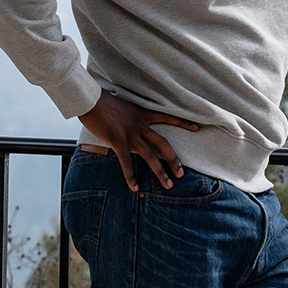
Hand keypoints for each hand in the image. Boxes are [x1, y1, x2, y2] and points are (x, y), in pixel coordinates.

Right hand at [77, 90, 199, 191]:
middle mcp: (140, 125)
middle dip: (174, 159)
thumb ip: (129, 117)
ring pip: (150, 156)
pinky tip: (135, 187)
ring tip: (168, 185)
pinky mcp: (118, 141)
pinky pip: (127, 162)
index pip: (167, 117)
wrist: (90, 99)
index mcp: (142, 114)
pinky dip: (131, 176)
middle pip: (163, 144)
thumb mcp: (122, 106)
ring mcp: (130, 134)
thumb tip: (127, 122)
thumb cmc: (102, 102)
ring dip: (160, 172)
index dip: (182, 123)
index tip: (196, 128)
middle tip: (181, 173)